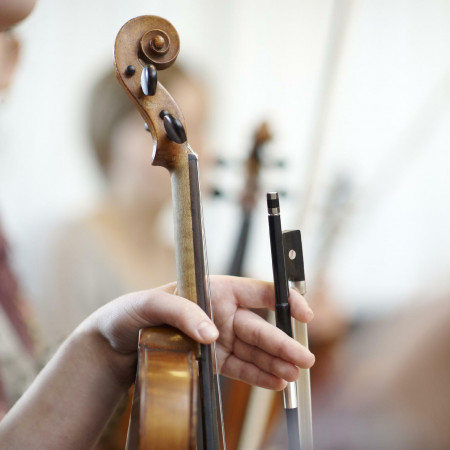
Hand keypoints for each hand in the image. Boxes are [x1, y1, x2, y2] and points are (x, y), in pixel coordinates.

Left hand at [81, 275, 314, 390]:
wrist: (114, 344)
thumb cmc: (129, 313)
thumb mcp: (148, 304)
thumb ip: (180, 310)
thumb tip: (211, 332)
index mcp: (213, 290)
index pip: (258, 291)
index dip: (284, 299)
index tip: (303, 313)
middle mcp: (220, 313)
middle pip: (260, 326)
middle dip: (283, 342)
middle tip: (305, 358)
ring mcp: (218, 338)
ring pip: (254, 350)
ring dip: (275, 362)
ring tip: (294, 375)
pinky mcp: (211, 360)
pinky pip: (240, 368)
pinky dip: (258, 376)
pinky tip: (275, 382)